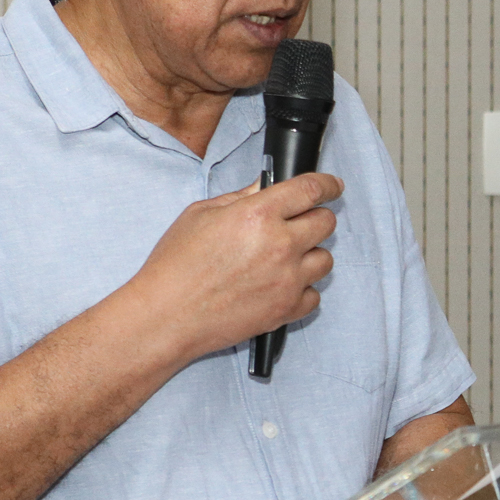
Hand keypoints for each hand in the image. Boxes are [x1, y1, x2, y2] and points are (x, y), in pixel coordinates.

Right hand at [124, 172, 344, 361]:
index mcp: (258, 215)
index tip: (333, 186)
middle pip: (326, 222)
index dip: (327, 184)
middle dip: (315, 218)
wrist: (167, 315)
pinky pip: (314, 295)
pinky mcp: (287, 309)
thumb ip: (240, 197)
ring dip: (310, 255)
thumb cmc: (176, 265)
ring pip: (326, 259)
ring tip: (283, 258)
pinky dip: (302, 289)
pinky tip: (279, 285)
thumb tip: (265, 187)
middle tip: (297, 223)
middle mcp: (280, 245)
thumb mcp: (200, 215)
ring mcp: (287, 280)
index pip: (310, 190)